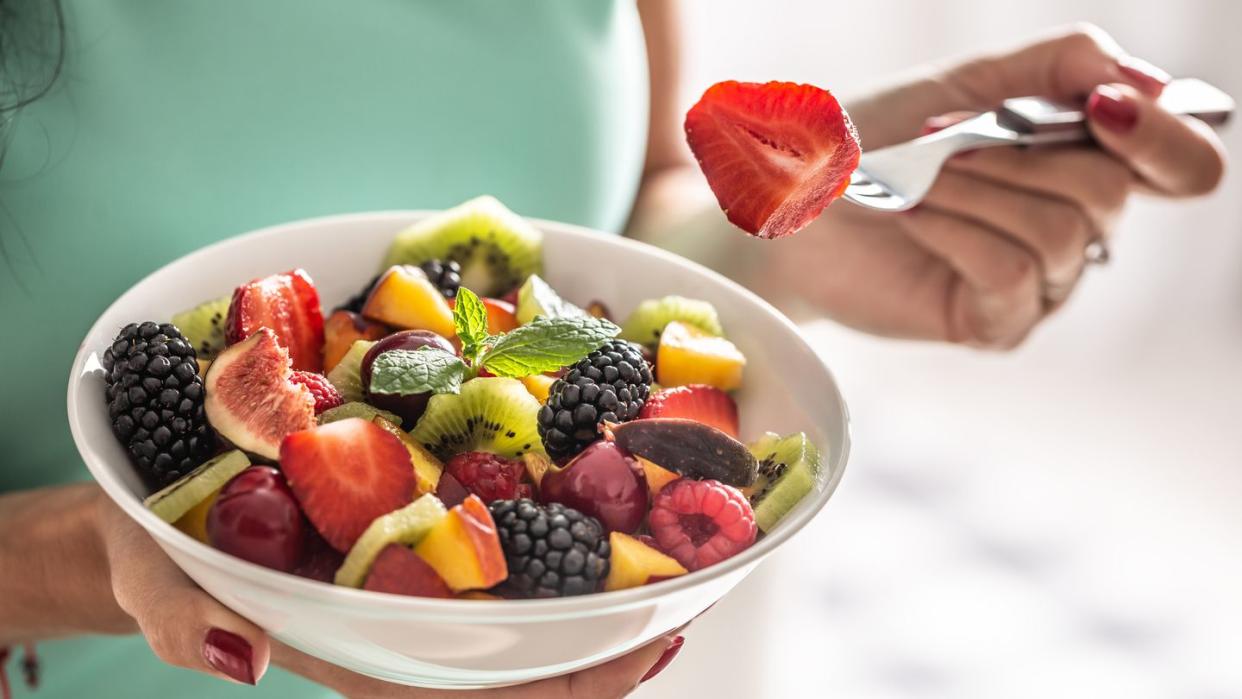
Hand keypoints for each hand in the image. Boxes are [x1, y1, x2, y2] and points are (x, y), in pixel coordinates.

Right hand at [96, 497, 681, 696]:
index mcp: (363, 651)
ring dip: (595, 594)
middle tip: (680, 616)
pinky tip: (597, 499)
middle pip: (521, 659)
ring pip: (520, 605)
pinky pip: (496, 542)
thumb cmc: (160, 558)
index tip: (636, 656)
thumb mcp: (159, 587)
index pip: (475, 688)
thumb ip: (188, 620)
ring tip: (672, 569)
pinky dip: (555, 528)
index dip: (560, 687)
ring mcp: (414, 579)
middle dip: (605, 650)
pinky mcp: (413, 530)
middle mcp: (405, 621)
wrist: (157, 513)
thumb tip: (238, 655)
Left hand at [768, 24, 1225, 347]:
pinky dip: (954, 231)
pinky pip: (1012, 274)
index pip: (1182, 165)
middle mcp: (1076, 227)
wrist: (796, 201)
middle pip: (1109, 191)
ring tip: (915, 181)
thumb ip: (1062, 66)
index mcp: (1082, 161)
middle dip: (1015, 155)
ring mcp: (1040, 283)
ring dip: (973, 190)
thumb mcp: (968, 83)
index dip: (1165, 136)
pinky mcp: (995, 323)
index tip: (1107, 107)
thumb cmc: (875, 142)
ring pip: (1058, 234)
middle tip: (941, 141)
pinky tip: (911, 214)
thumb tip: (1143, 82)